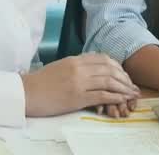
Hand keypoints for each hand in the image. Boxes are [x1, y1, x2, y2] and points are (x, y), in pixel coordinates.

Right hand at [21, 53, 139, 116]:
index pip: (103, 59)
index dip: (117, 66)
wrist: (26, 93)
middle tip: (132, 85)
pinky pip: (102, 95)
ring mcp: (79, 82)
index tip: (123, 74)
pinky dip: (115, 97)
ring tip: (131, 94)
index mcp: (75, 60)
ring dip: (123, 88)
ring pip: (109, 81)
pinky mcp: (77, 97)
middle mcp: (79, 68)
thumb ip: (76, 66)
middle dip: (124, 78)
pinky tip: (121, 100)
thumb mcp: (60, 67)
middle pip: (109, 69)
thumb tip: (91, 69)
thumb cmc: (40, 82)